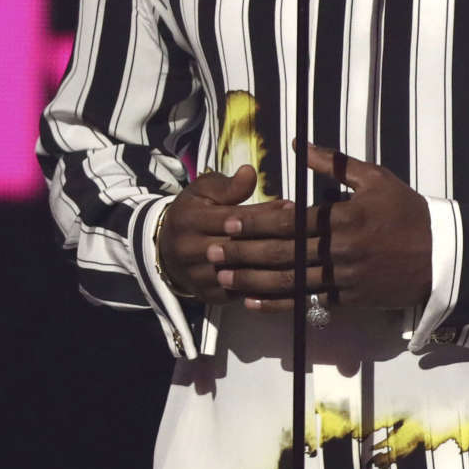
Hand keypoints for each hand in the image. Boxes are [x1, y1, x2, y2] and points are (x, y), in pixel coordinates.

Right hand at [154, 165, 299, 303]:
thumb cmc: (193, 213)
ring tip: (298, 250)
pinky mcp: (208, 295)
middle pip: (238, 247)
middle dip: (272, 238)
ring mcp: (198, 276)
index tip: (290, 206)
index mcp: (189, 220)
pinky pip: (240, 293)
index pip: (232, 218)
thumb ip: (228, 185)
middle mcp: (190, 250)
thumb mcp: (204, 191)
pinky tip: (285, 273)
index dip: (263, 213)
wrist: (166, 249)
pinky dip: (263, 285)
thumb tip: (250, 173)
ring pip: (242, 272)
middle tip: (302, 230)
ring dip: (271, 264)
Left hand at [213, 144, 430, 312]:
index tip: (227, 224)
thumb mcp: (375, 178)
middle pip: (282, 254)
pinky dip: (279, 304)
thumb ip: (334, 163)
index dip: (254, 223)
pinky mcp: (350, 301)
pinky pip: (308, 302)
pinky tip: (254, 303)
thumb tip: (298, 144)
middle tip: (212, 254)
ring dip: (253, 283)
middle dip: (243, 255)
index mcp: (342, 218)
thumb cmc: (406, 211)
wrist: (441, 256)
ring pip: (290, 282)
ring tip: (223, 281)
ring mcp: (344, 279)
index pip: (289, 222)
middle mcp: (339, 251)